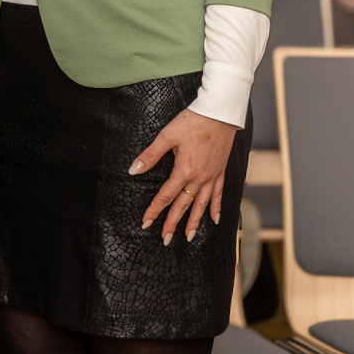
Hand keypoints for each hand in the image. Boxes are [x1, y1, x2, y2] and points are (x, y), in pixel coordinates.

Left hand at [132, 108, 237, 243]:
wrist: (220, 114)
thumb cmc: (193, 122)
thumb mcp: (167, 136)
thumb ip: (150, 155)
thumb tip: (133, 170)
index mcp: (184, 171)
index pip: (165, 197)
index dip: (154, 211)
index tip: (146, 223)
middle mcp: (200, 178)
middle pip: (184, 206)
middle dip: (173, 223)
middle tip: (165, 239)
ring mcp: (212, 176)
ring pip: (202, 204)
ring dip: (195, 222)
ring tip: (189, 236)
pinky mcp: (221, 172)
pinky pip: (219, 195)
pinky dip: (217, 208)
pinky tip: (215, 219)